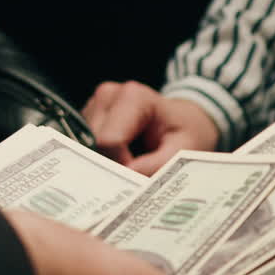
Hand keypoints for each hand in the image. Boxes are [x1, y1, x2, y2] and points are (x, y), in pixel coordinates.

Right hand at [84, 81, 220, 174]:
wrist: (186, 120)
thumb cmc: (187, 132)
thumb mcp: (185, 150)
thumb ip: (159, 164)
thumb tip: (129, 175)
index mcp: (132, 97)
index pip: (109, 141)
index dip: (122, 166)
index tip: (140, 178)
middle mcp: (108, 96)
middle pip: (94, 145)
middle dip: (113, 167)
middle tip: (136, 177)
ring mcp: (94, 106)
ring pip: (86, 149)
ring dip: (107, 164)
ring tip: (134, 162)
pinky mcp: (88, 119)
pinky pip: (87, 148)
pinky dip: (103, 160)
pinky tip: (123, 159)